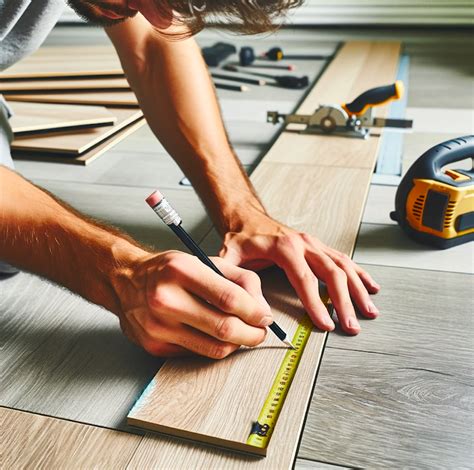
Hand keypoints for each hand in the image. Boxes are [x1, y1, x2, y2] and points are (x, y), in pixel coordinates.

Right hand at [111, 250, 271, 357]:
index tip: (265, 317)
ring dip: (237, 344)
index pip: (228, 298)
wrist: (126, 281)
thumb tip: (262, 310)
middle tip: (260, 331)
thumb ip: (240, 280)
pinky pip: (198, 354)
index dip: (255, 311)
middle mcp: (165, 299)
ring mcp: (157, 326)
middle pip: (223, 328)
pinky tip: (215, 335)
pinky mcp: (155, 346)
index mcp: (180, 270)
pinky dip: (214, 347)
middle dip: (252, 334)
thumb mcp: (206, 261)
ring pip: (214, 348)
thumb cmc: (169, 270)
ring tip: (243, 334)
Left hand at [220, 214, 379, 334]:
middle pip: (332, 273)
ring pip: (343, 266)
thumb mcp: (229, 258)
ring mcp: (314, 243)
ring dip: (358, 290)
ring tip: (369, 311)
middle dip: (344, 302)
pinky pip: (344, 260)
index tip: (325, 323)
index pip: (305, 279)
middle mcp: (304, 243)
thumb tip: (249, 306)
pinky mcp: (319, 247)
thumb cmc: (241, 238)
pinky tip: (370, 287)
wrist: (248, 218)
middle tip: (351, 326)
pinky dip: (359, 274)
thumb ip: (234, 280)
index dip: (316, 303)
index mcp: (284, 247)